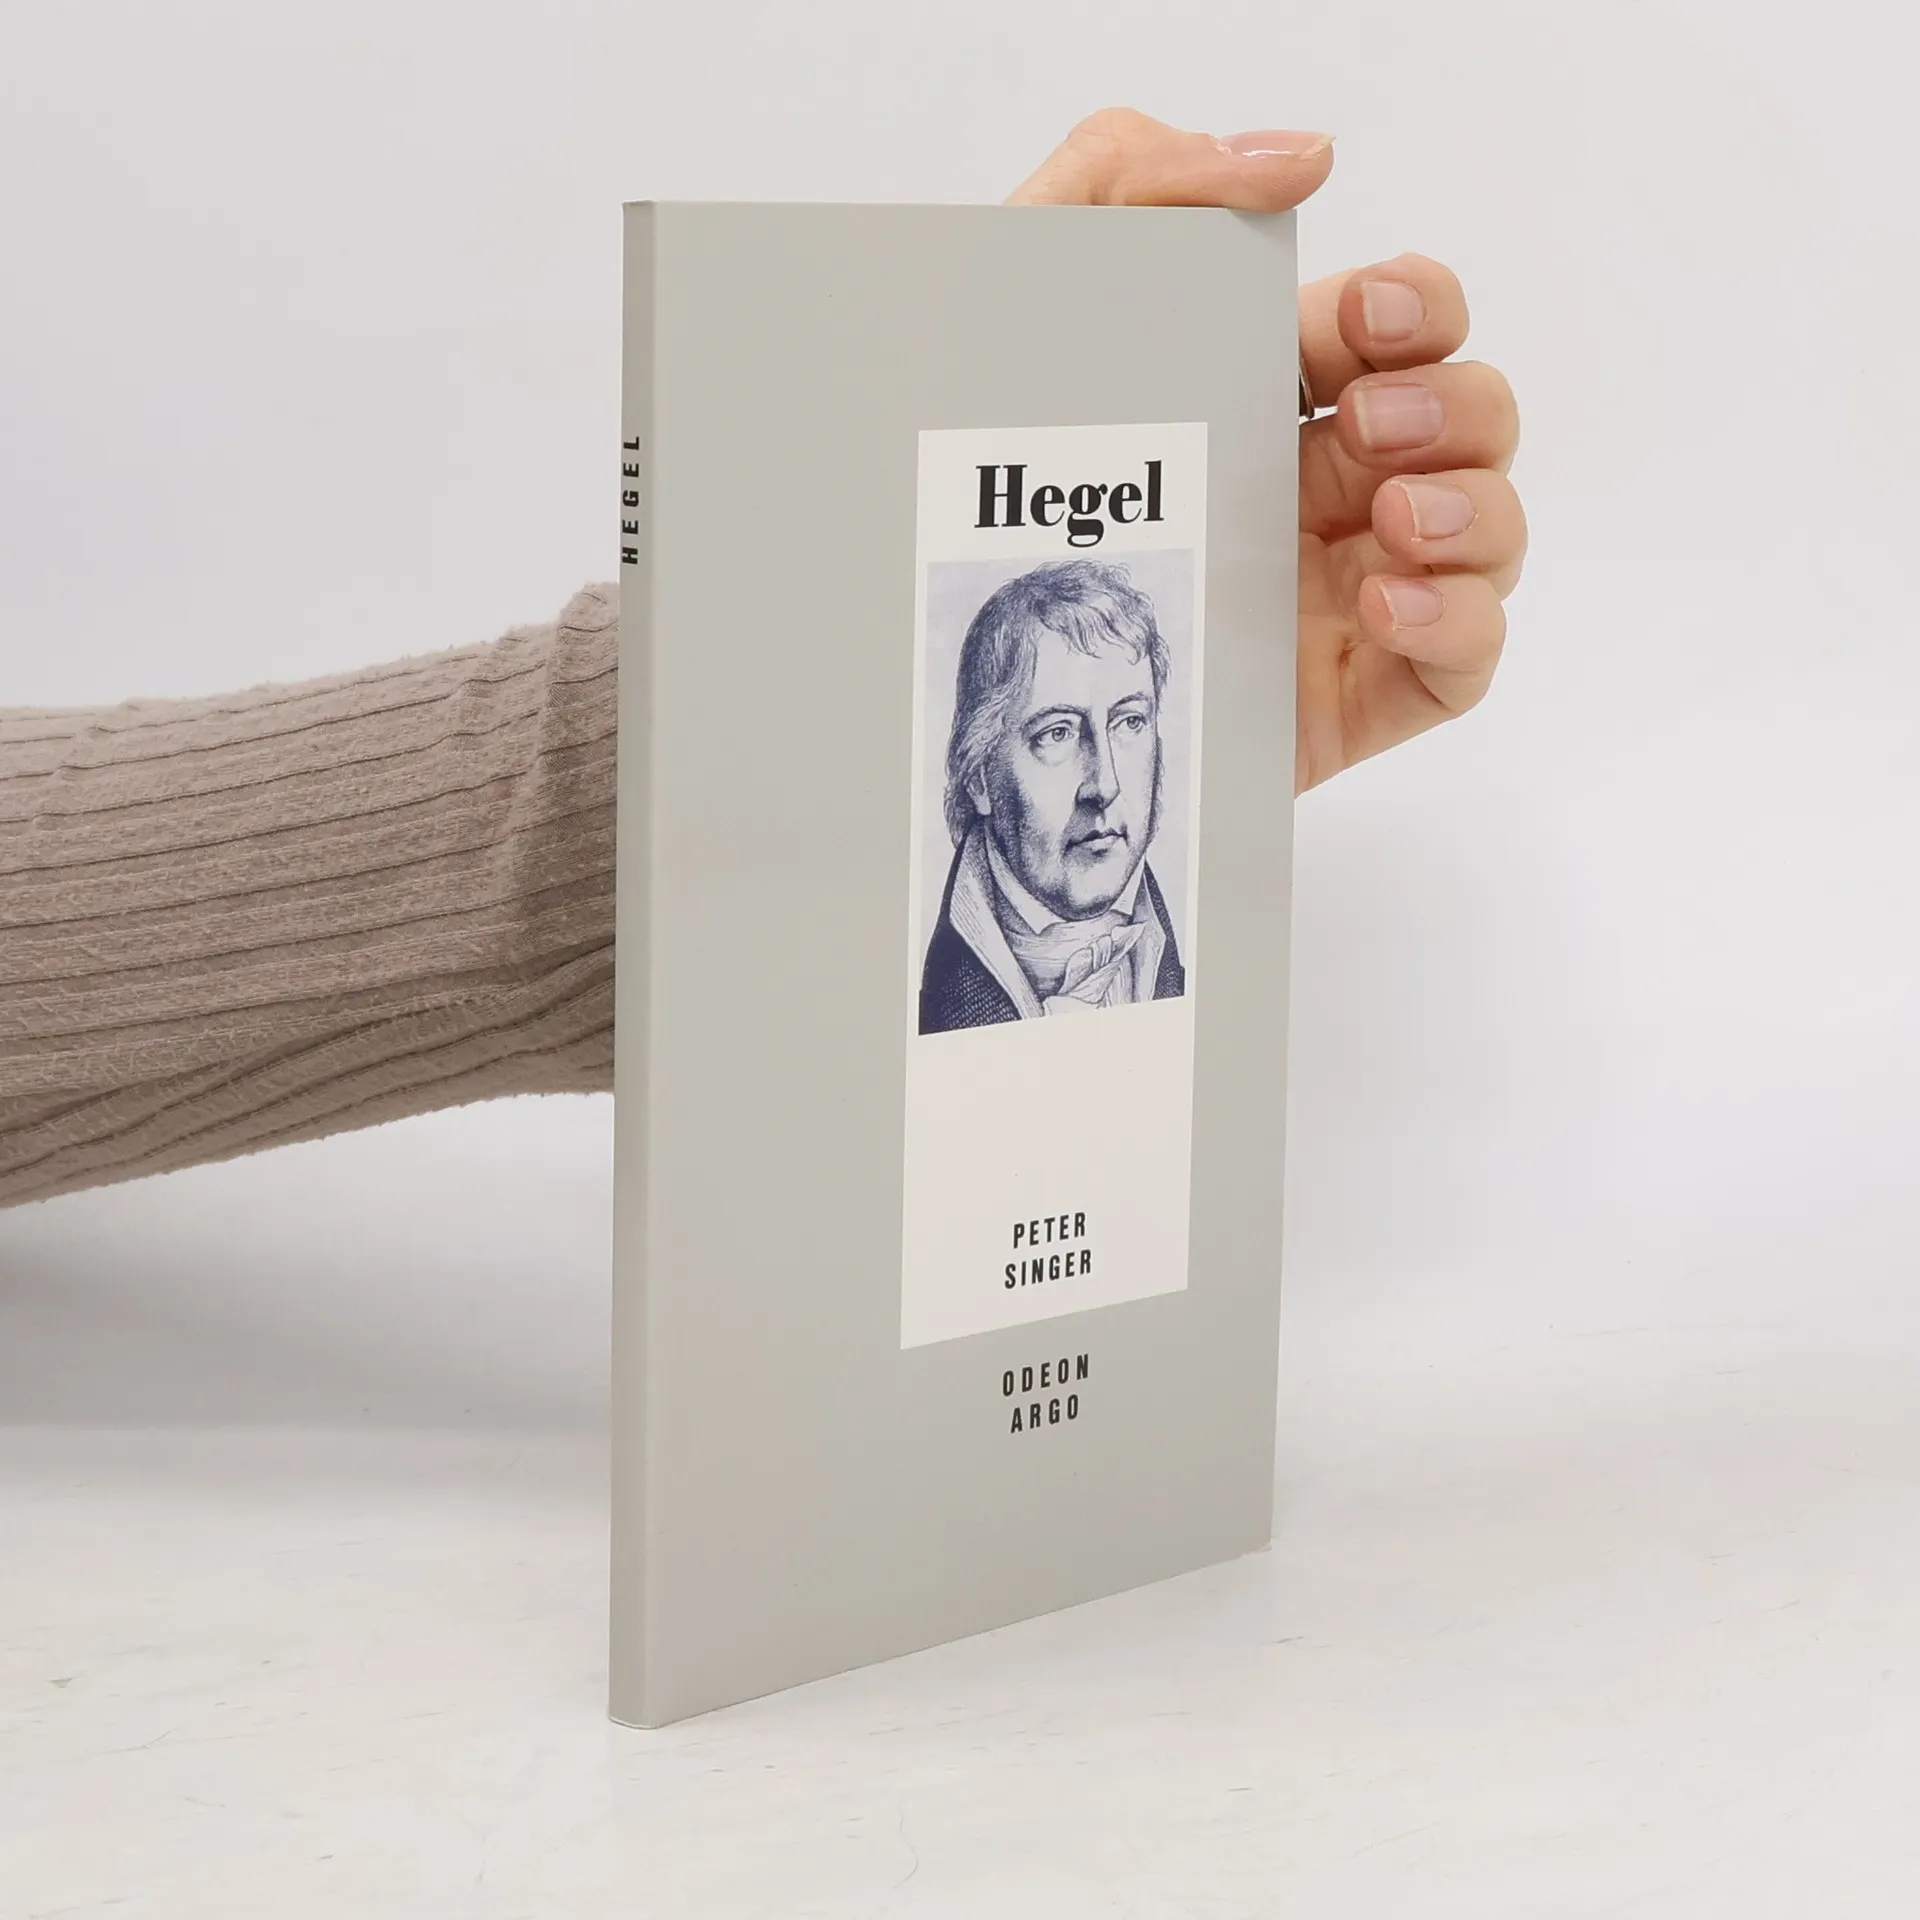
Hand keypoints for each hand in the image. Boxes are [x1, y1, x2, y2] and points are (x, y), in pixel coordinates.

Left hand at [1007, 109, 1525, 793]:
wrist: (937, 669)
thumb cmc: (975, 485)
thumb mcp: (1021, 299)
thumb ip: (1131, 181)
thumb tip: (1296, 156)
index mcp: (1259, 395)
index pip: (1393, 328)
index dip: (1416, 305)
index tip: (1370, 313)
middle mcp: (1310, 489)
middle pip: (1465, 420)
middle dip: (1452, 404)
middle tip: (1369, 425)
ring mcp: (1337, 594)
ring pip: (1488, 531)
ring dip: (1478, 506)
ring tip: (1394, 517)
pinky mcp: (1346, 697)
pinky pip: (1465, 659)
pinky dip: (1462, 618)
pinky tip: (1385, 600)